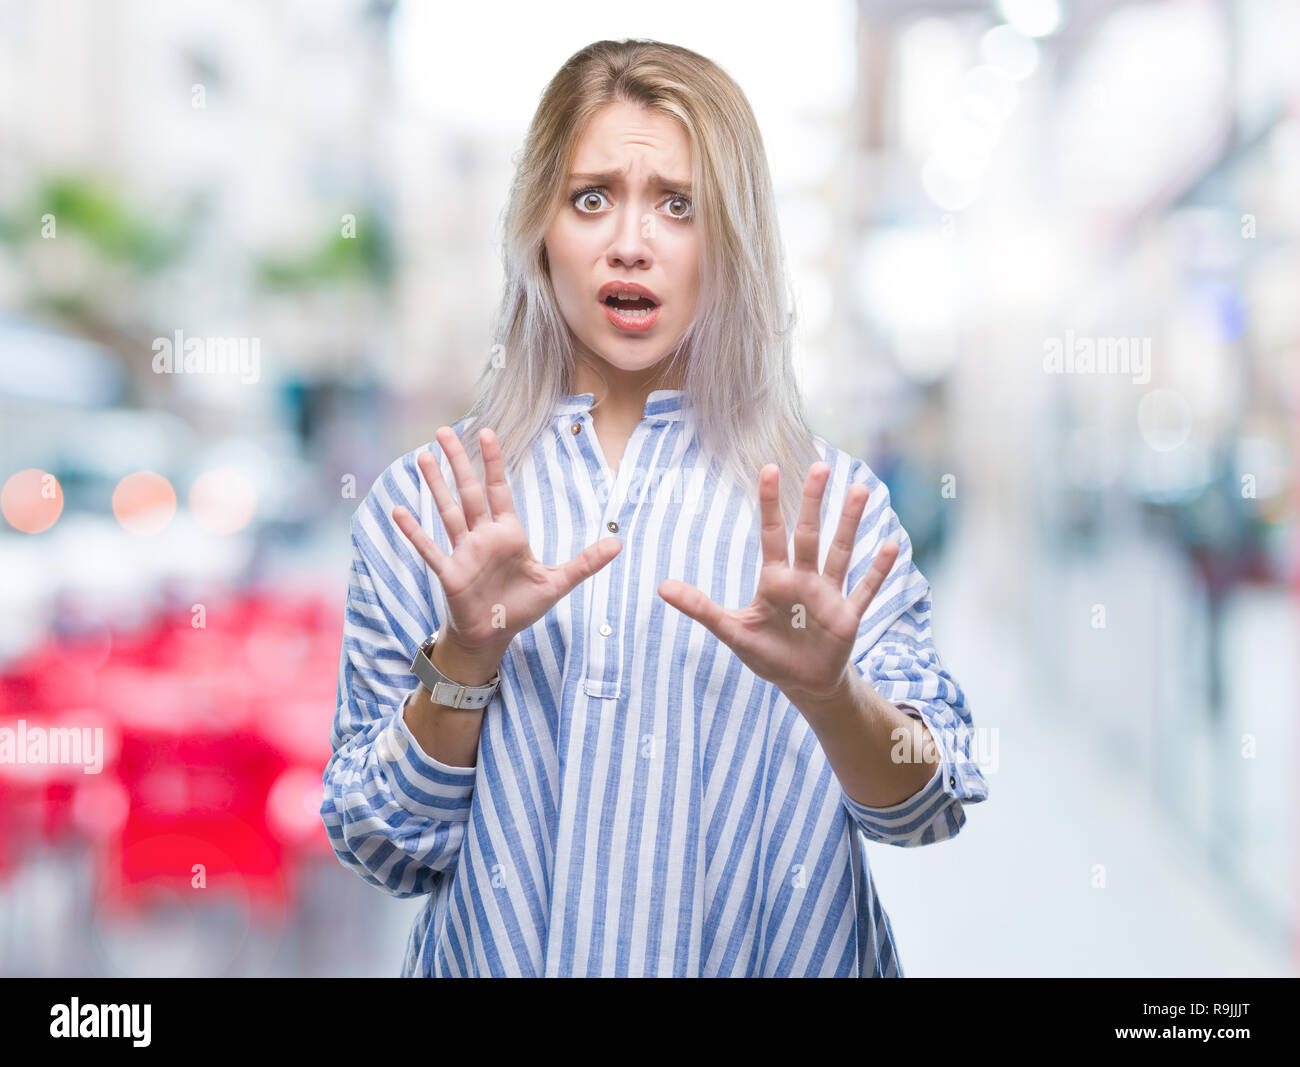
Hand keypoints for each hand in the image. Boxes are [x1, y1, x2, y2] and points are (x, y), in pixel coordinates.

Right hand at [392, 425, 622, 663]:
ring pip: (447, 512)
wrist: (493, 636)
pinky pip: (430, 549)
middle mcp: (482, 537)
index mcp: (508, 533)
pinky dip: (414, 532)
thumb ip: (585, 563)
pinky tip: (400, 510)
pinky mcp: (449, 573)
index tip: (487, 432)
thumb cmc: (521, 607)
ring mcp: (463, 552)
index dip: (494, 461)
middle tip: (443, 430)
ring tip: (422, 457)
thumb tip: (617, 544)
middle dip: (458, 461)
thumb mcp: (557, 583)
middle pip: (469, 491)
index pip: (499, 489)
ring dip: (435, 485)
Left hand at [657, 462, 898, 701]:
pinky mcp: (848, 616)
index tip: (770, 469)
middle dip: (814, 502)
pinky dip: (878, 571)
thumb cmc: (767, 653)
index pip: (772, 534)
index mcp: (775, 579)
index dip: (770, 503)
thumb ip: (700, 608)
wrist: (802, 682)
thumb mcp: (732, 631)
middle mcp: (804, 579)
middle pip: (809, 534)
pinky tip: (892, 545)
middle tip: (821, 466)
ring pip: (840, 553)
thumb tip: (661, 588)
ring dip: (850, 525)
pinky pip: (865, 590)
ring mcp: (828, 595)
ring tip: (860, 491)